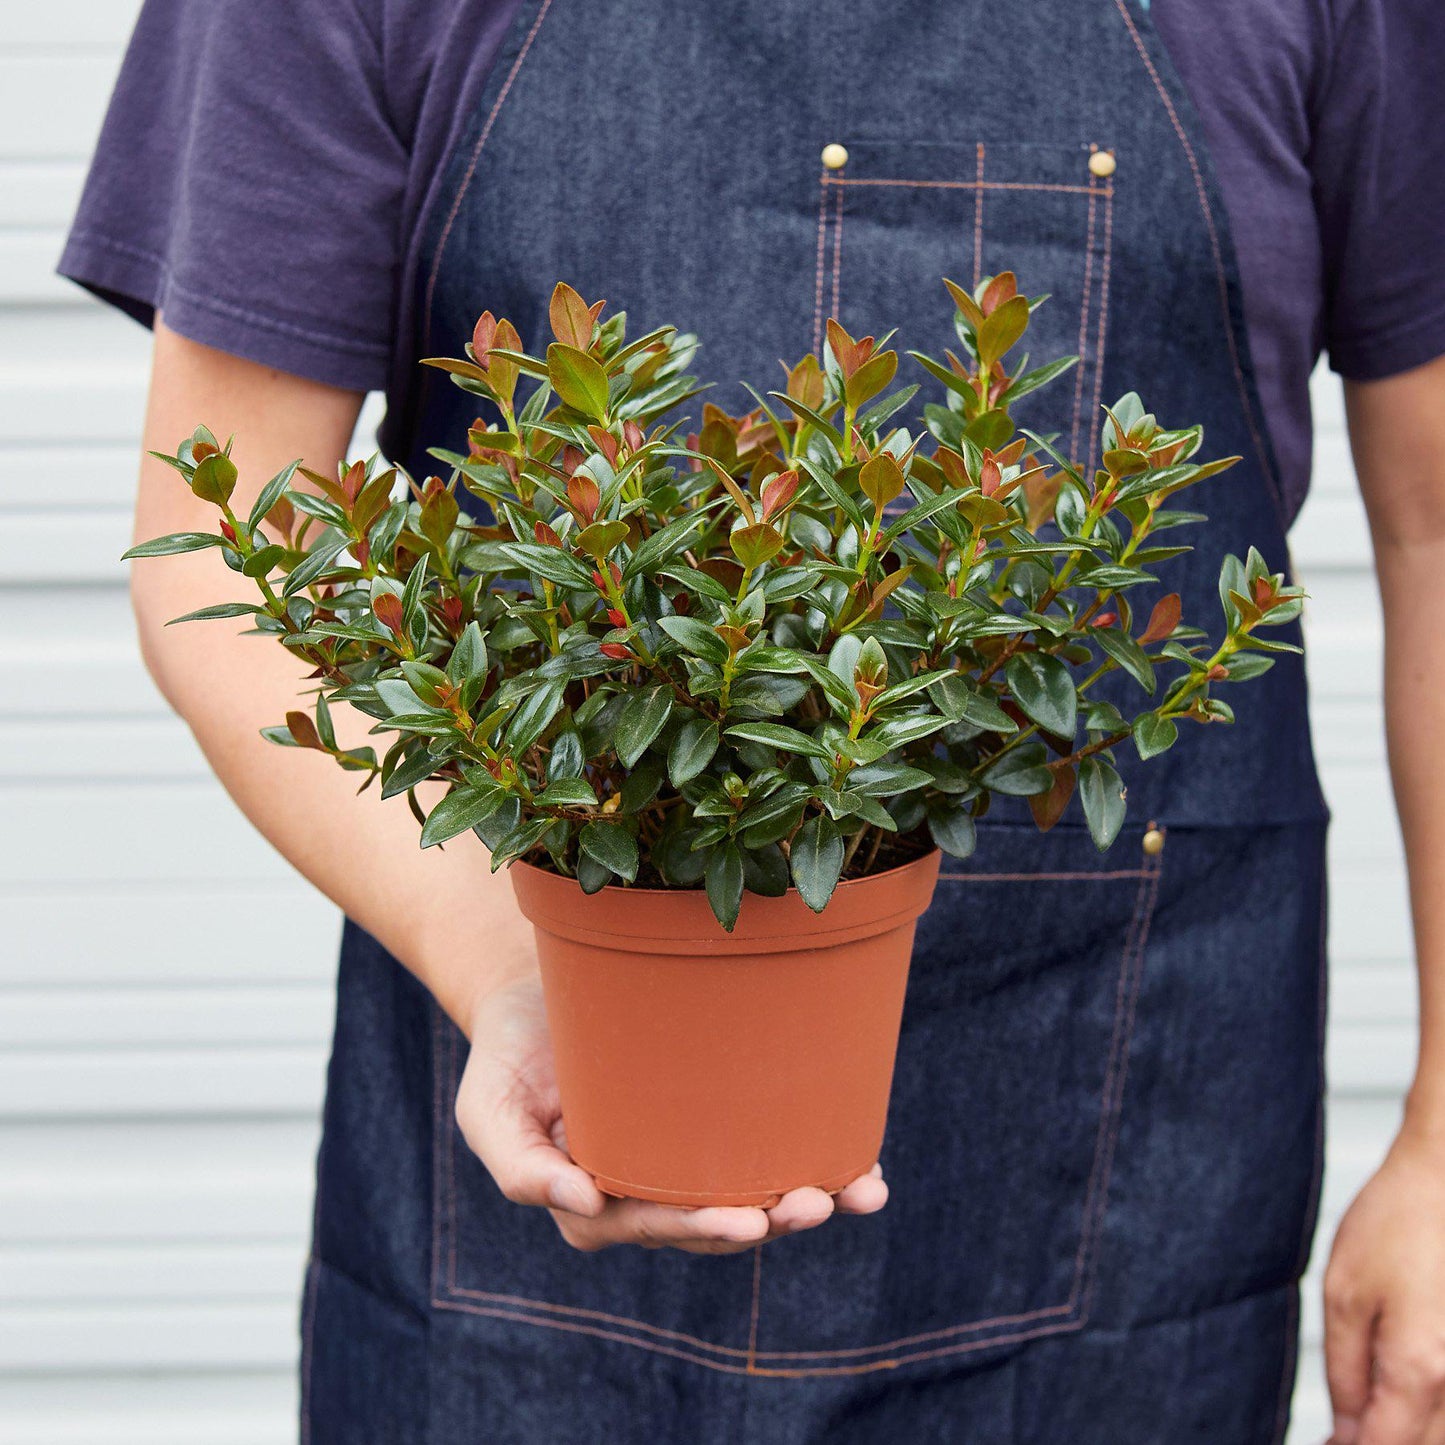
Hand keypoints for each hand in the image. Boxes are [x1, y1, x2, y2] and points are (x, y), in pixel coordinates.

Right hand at [455, 972, 889, 1253]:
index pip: (660, 1226)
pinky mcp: (716, 1127)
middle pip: (719, 1222)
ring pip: (753, 1197)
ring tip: (857, 1192)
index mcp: (598, 1207)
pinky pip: (767, 1154)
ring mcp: (687, 1164)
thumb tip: (585, 1205)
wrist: (539, 998)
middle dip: (770, 1220)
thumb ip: (519, 1166)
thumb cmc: (509, 1056)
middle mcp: (650, 1196)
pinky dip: (819, 1162)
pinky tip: (864, 1170)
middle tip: (814, 1203)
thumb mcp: (488, 1109)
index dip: (707, 1227)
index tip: (750, 1219)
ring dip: (807, 1202)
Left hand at [1324, 1123, 1444, 1442]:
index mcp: (1420, 1370)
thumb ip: (1345, 1371)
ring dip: (1409, 1431)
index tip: (1329, 1444)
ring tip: (1373, 1413)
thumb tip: (1345, 1433)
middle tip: (1344, 1432)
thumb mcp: (1345, 1293)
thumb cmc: (1400, 1223)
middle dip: (1381, 1441)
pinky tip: (1407, 1397)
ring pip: (1444, 1433)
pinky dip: (1434, 1415)